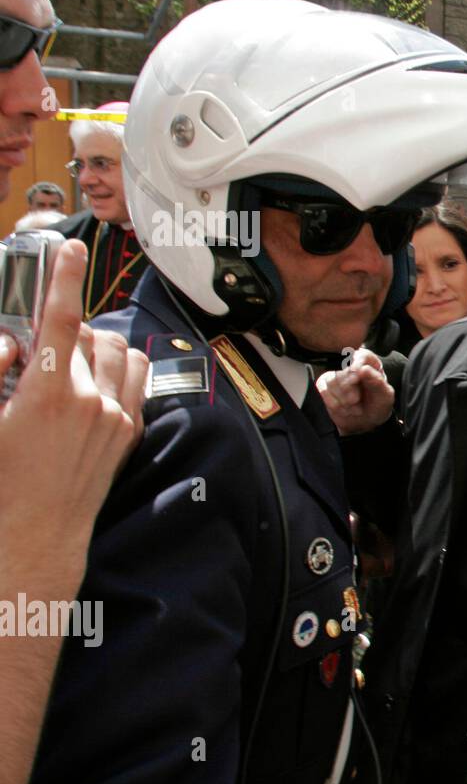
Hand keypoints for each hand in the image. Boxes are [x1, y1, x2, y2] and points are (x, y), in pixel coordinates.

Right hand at [0, 239, 146, 567]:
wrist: (37, 533)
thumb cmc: (0, 479)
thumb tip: (9, 341)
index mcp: (47, 394)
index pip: (59, 320)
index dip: (64, 278)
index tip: (69, 249)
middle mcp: (89, 400)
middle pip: (86, 333)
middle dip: (63, 328)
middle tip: (39, 345)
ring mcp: (115, 415)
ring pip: (118, 350)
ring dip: (93, 344)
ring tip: (67, 361)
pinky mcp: (128, 430)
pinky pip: (136, 377)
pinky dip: (118, 366)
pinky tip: (94, 379)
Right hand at [316, 348, 393, 434]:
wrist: (366, 422)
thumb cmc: (377, 405)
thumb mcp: (384, 396)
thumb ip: (377, 382)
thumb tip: (364, 369)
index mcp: (369, 362)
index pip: (361, 356)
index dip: (357, 365)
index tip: (357, 376)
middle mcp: (351, 365)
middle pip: (344, 371)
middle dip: (349, 389)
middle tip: (356, 400)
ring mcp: (336, 374)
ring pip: (332, 382)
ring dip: (343, 400)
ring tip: (355, 408)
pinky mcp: (325, 385)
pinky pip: (324, 391)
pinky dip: (334, 403)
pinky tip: (345, 409)